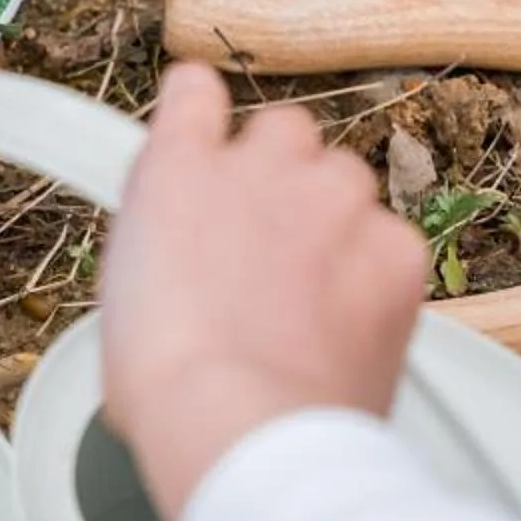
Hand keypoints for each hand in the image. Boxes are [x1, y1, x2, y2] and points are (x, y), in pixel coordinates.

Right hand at [99, 64, 430, 520]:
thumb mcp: (125, 296)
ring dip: (333, 220)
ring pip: (346, 179)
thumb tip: (182, 257)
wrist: (248, 430)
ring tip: (311, 296)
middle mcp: (260, 164)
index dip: (204, 116)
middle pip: (284, 131)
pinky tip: (349, 325)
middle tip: (268, 244)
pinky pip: (393, 239)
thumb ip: (164, 242)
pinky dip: (378, 274)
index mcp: (177, 168)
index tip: (208, 136)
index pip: (195, 90)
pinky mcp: (395, 246)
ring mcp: (334, 197)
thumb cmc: (170, 386)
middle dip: (280, 174)